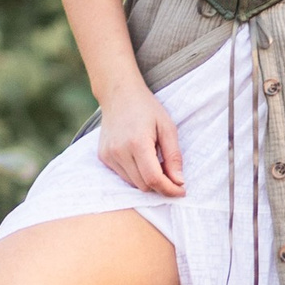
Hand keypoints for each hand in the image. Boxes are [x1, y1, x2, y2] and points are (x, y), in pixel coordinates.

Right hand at [95, 84, 184, 198]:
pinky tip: (140, 158)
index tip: (182, 191)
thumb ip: (173, 156)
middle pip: (144, 185)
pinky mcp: (103, 157)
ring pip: (133, 184)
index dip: (169, 189)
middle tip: (171, 173)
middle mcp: (119, 151)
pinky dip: (135, 174)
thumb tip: (179, 182)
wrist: (119, 94)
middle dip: (160, 185)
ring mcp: (108, 155)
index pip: (154, 179)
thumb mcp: (167, 127)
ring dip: (147, 180)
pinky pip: (123, 176)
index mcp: (137, 143)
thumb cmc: (147, 108)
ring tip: (155, 161)